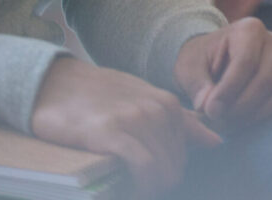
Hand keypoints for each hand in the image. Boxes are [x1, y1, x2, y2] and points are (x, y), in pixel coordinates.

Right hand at [31, 56, 220, 198]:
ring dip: (151, 187)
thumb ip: (182, 122)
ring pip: (161, 168)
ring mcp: (135, 120)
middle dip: (161, 182)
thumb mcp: (145, 100)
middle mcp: (157, 110)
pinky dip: (142, 185)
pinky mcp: (111, 133)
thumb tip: (216, 142)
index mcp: (168, 104)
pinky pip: (142, 167)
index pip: (186, 152)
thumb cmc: (100, 95)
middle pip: (174, 164)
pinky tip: (134, 191)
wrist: (56, 83)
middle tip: (142, 187)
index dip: (172, 172)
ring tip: (135, 189)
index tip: (157, 181)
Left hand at [173, 18, 271, 134]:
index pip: (246, 62)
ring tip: (227, 123)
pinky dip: (264, 115)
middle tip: (217, 121)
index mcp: (249, 29)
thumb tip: (207, 107)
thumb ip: (197, 85)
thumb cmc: (201, 60)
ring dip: (253, 114)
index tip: (210, 111)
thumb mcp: (189, 67)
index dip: (228, 91)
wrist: (215, 60)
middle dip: (240, 107)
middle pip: (265, 80)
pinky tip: (241, 120)